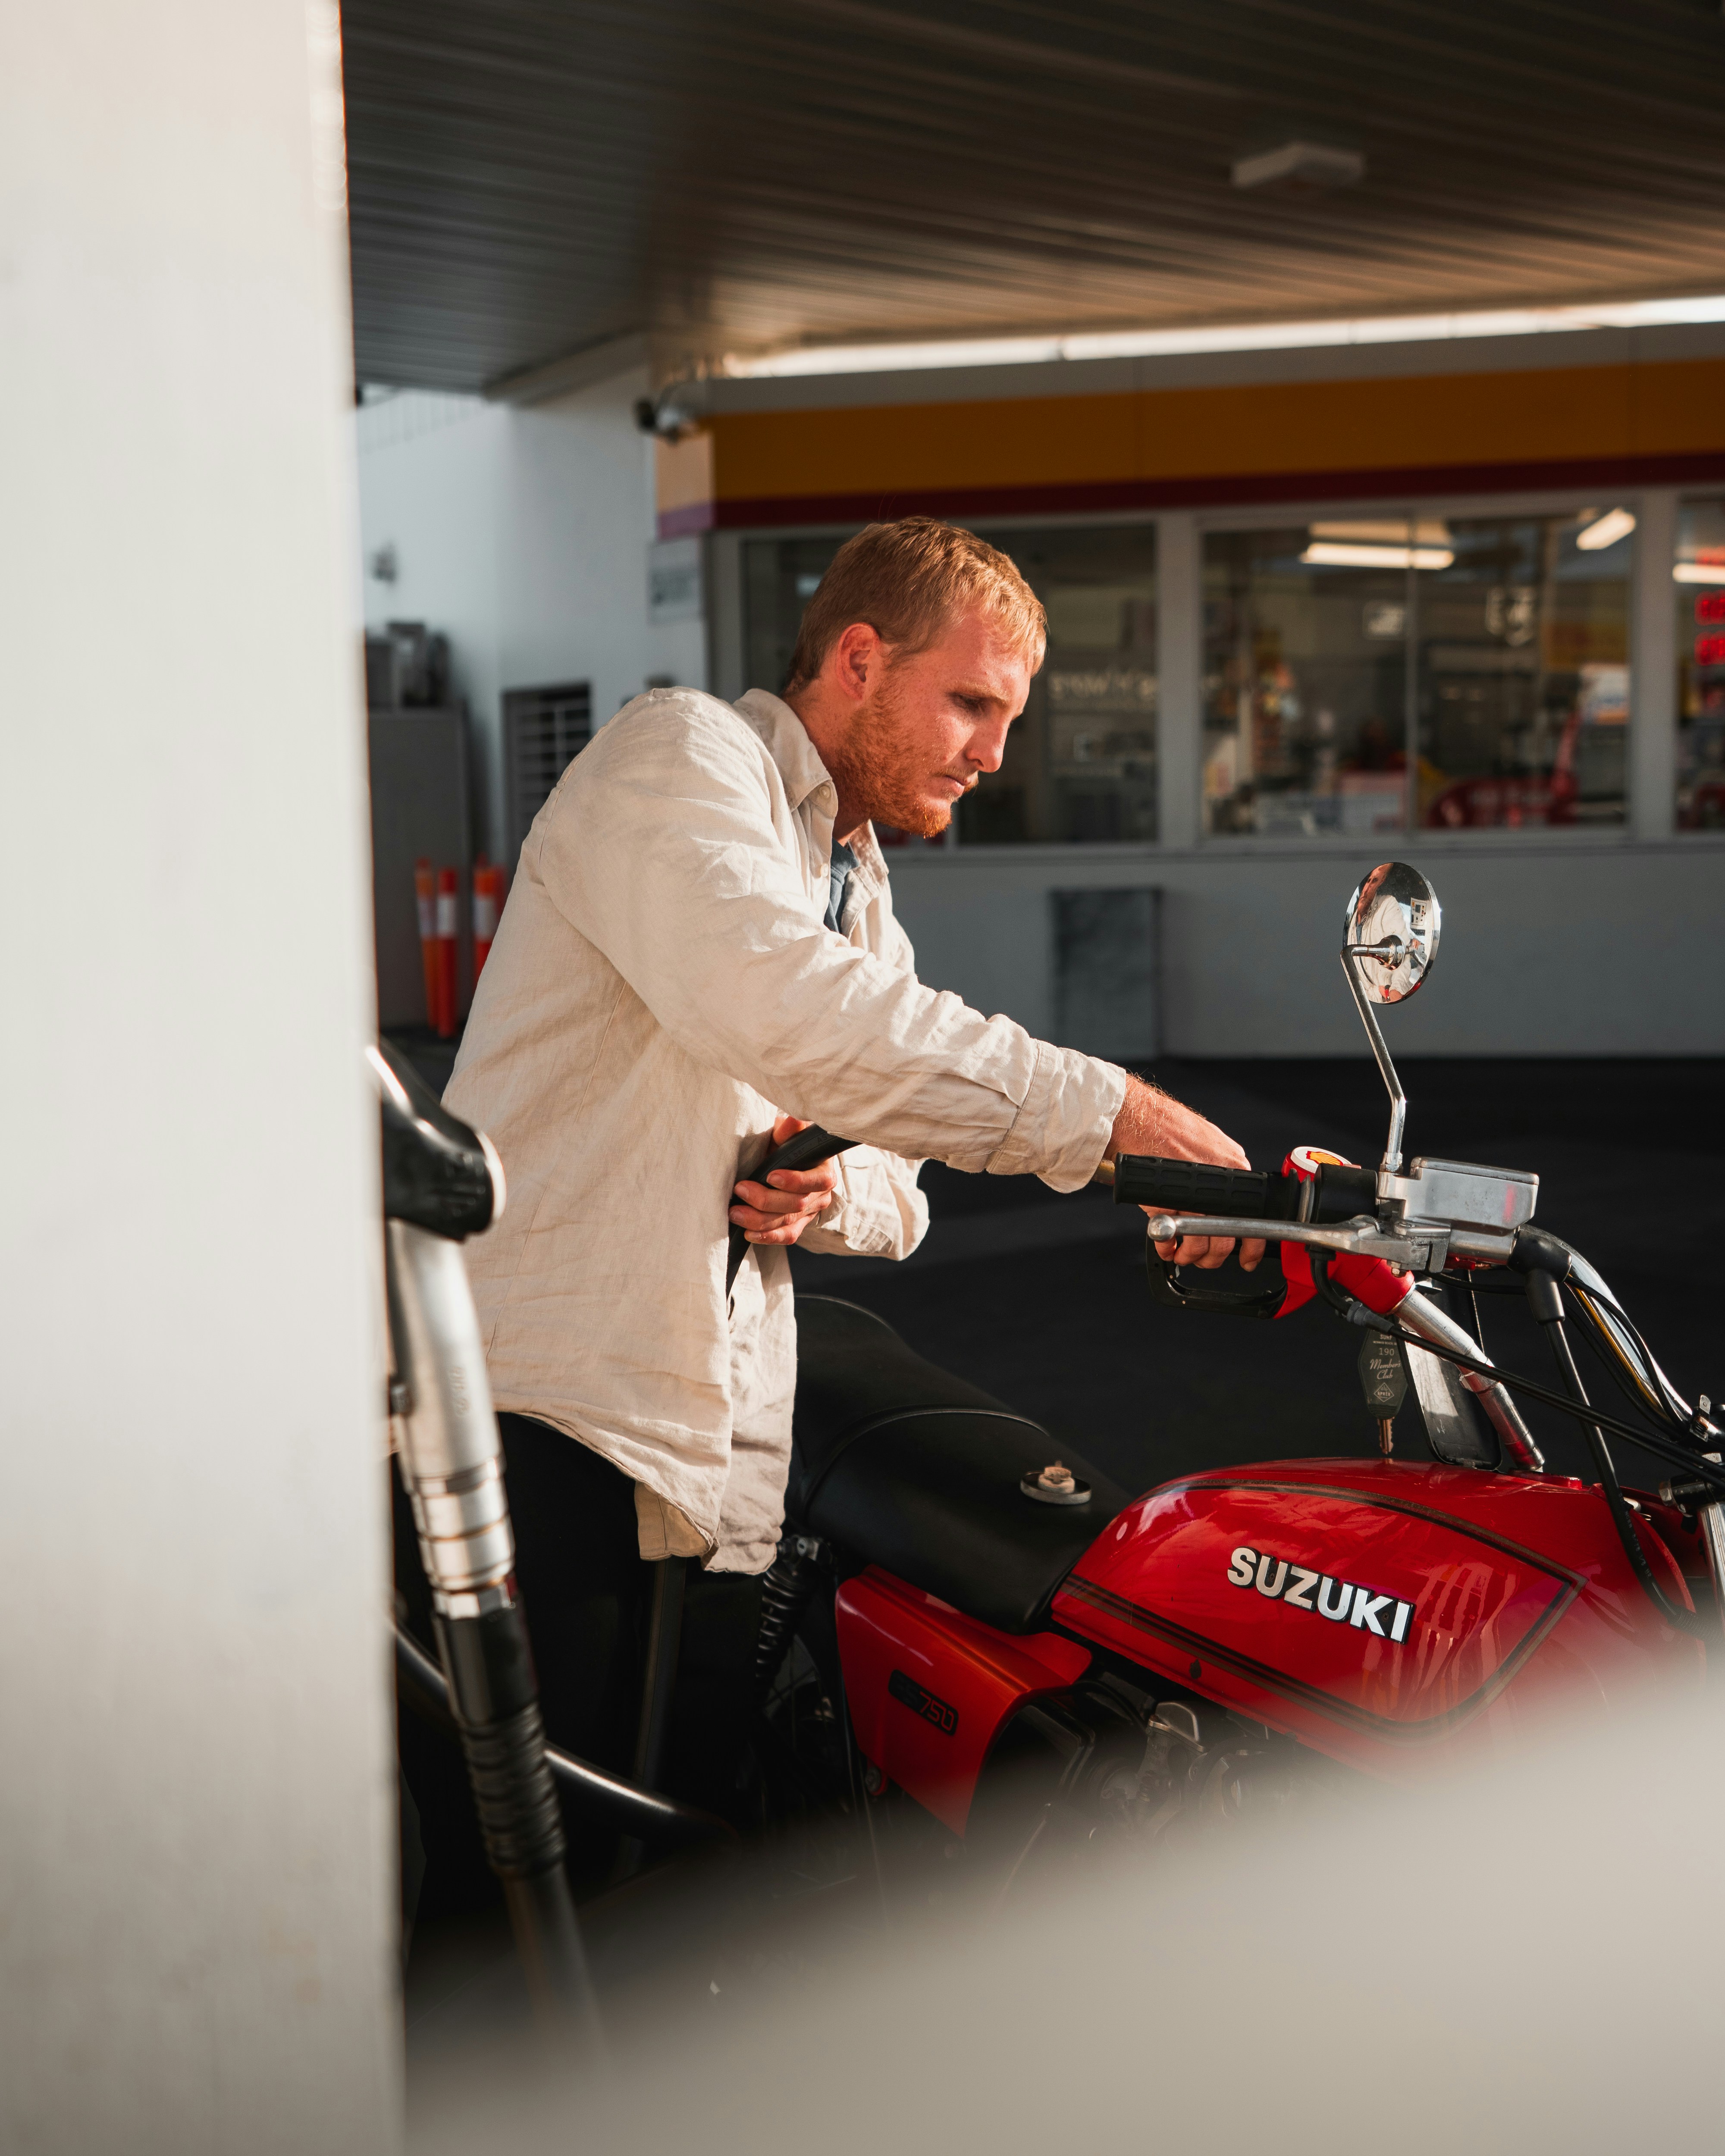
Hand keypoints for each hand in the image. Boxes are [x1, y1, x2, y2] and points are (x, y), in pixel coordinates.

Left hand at [729, 1115, 841, 1247]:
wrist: (785, 1164)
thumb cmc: (785, 1147)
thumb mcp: (787, 1135)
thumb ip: (789, 1129)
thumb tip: (790, 1121)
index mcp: (823, 1171)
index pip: (816, 1181)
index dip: (795, 1181)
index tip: (770, 1175)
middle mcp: (820, 1195)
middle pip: (796, 1204)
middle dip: (766, 1200)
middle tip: (740, 1190)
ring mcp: (809, 1213)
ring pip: (787, 1223)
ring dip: (759, 1220)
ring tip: (735, 1213)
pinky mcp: (797, 1226)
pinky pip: (786, 1237)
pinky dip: (767, 1238)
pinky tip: (748, 1234)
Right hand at [1106, 1077, 1267, 1274]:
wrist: (1134, 1115)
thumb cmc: (1163, 1122)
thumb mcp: (1206, 1138)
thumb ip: (1217, 1165)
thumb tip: (1219, 1187)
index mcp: (1233, 1165)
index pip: (1255, 1215)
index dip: (1251, 1245)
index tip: (1247, 1258)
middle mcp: (1219, 1184)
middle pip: (1228, 1238)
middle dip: (1214, 1256)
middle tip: (1203, 1257)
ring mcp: (1195, 1197)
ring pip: (1205, 1244)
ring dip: (1191, 1256)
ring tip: (1180, 1253)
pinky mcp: (1169, 1205)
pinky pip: (1176, 1240)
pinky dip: (1168, 1249)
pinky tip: (1165, 1246)